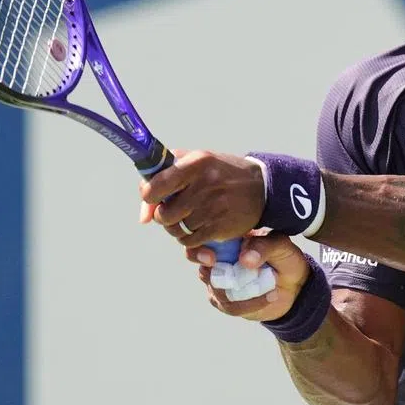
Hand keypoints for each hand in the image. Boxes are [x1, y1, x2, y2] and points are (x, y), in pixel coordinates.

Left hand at [139, 149, 264, 245]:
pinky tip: (198, 227)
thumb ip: (162, 180)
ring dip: (177, 228)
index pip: (156, 186)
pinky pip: (191, 241)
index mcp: (195, 163)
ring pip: (176, 230)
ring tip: (187, 218)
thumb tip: (144, 218)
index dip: (149, 195)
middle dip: (164, 216)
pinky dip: (189, 239)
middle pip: (164, 214)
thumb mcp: (194, 163)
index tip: (154, 195)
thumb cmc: (219, 173)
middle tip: (174, 210)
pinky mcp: (221, 227)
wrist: (261, 186)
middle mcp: (205, 184)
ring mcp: (214, 207)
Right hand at [187, 233, 311, 321]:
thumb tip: (244, 258)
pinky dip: (250, 304)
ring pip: (216, 290)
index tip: (211, 257)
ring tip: (270, 283)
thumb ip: (264, 246)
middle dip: (207, 271)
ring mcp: (223, 284)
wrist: (297, 287)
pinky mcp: (229, 303)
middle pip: (202, 268)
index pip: (202, 243)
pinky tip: (270, 296)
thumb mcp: (281, 246)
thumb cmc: (285, 258)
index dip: (198, 250)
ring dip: (240, 290)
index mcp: (228, 242)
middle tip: (224, 272)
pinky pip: (231, 306)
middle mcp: (221, 262)